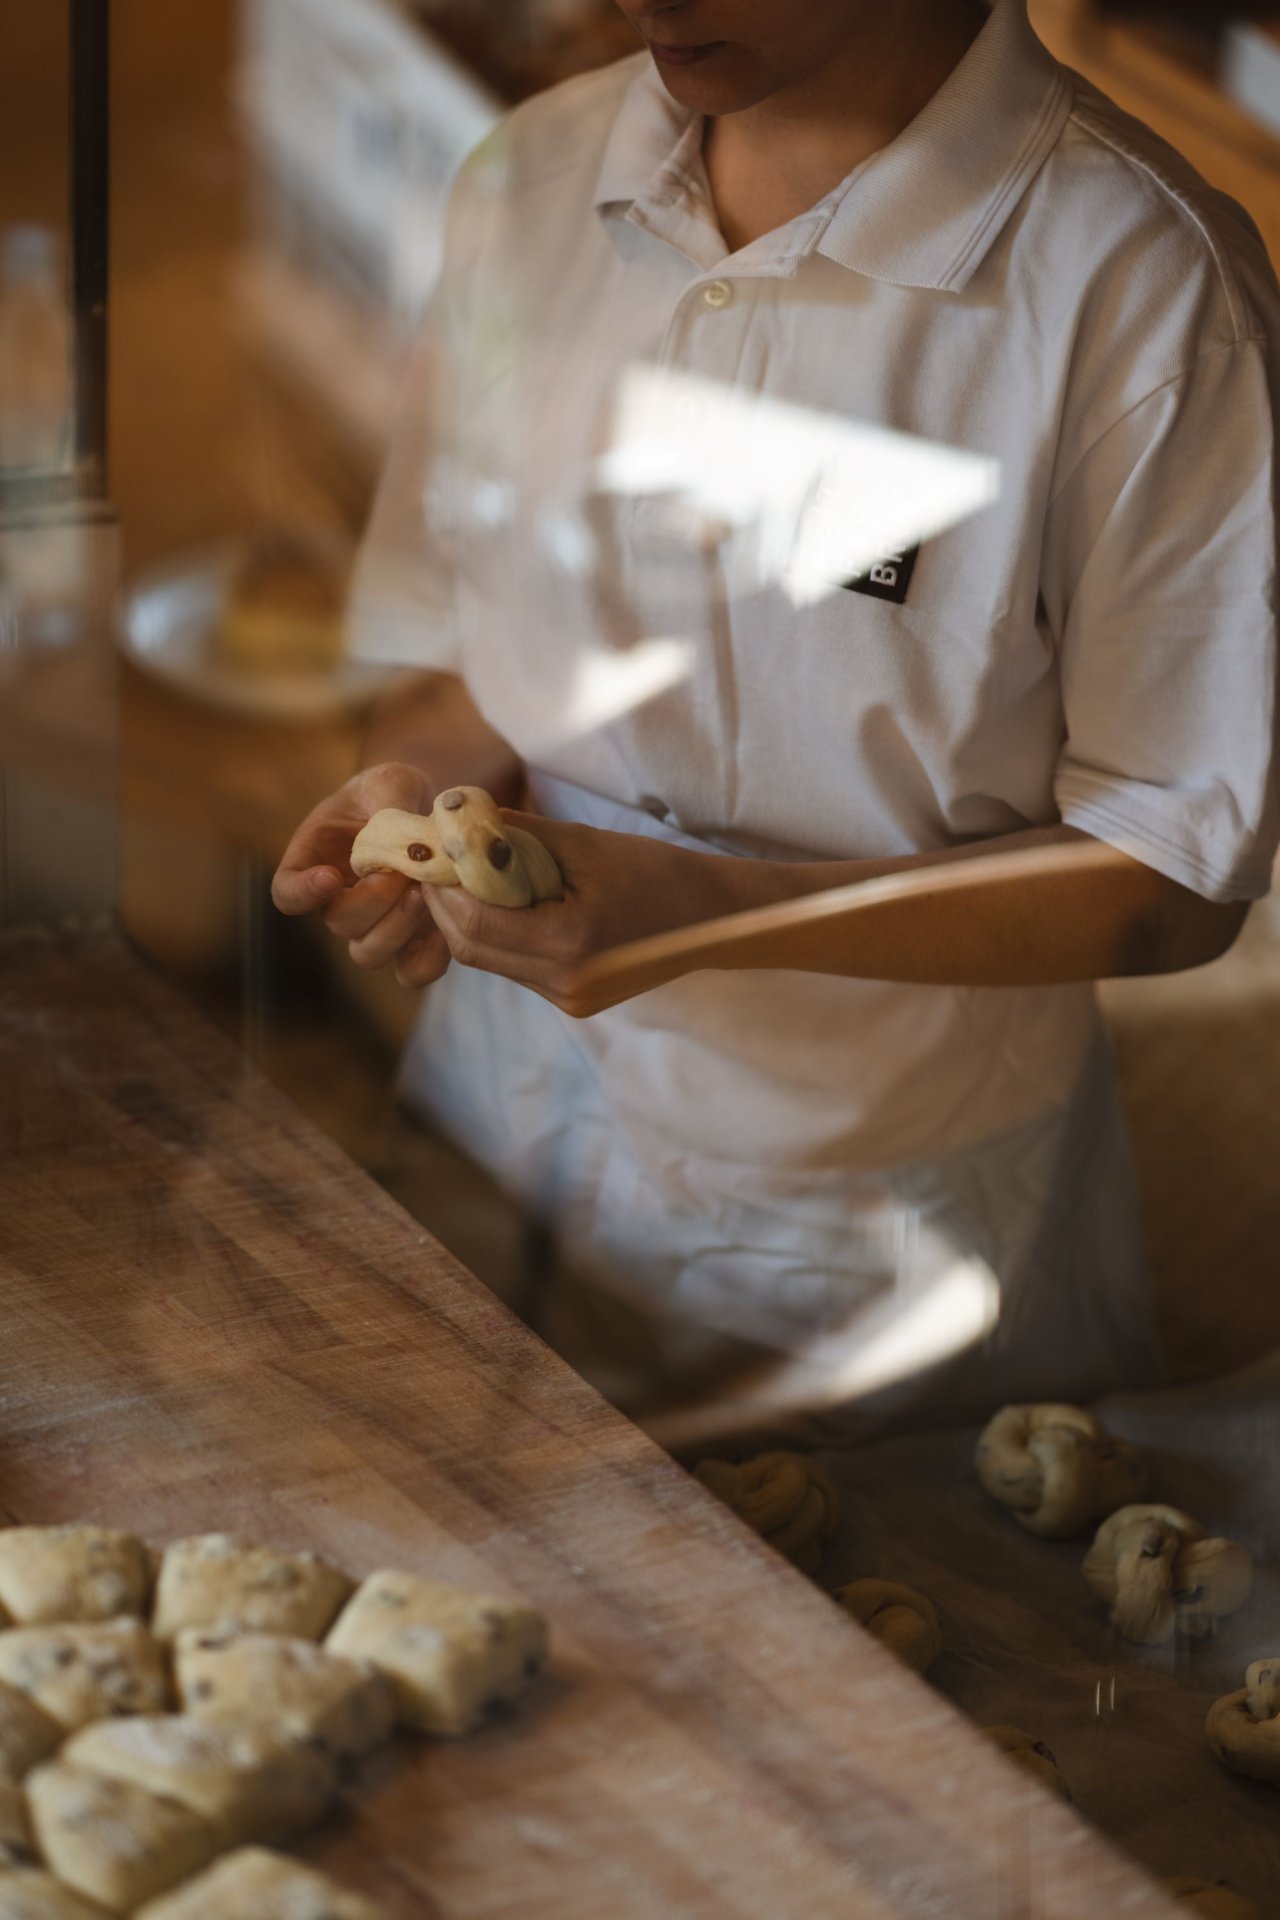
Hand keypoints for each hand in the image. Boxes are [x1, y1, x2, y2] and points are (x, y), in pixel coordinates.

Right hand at [270, 761, 451, 987]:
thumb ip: (390, 801)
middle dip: (372, 901)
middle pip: (338, 923)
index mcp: (315, 861)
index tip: (330, 876)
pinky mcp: (411, 942)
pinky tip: (447, 929)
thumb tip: (401, 834)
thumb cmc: (395, 793)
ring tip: (424, 894)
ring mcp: (374, 926)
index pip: (286, 892)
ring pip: (369, 952)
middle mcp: (338, 901)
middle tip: (402, 873)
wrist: (427, 812)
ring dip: (398, 928)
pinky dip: (429, 959)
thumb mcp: (391, 782)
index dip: (301, 892)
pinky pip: (412, 971)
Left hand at [422, 812, 755, 1015]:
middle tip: (435, 864)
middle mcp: (565, 982)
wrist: (710, 918)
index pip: (475, 923)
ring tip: (464, 878)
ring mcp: (569, 998)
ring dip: (468, 919)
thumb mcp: (585, 843)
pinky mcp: (573, 1001)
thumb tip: (456, 816)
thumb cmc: (656, 871)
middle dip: (445, 906)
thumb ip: (517, 835)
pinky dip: (498, 932)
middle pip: (472, 948)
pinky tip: (501, 902)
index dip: (443, 889)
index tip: (430, 853)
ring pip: (489, 959)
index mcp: (571, 943)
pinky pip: (514, 966)